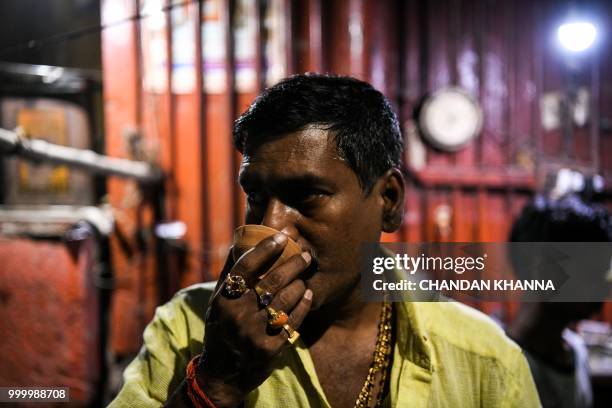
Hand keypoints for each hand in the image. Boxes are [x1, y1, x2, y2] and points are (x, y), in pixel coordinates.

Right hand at [197, 233, 312, 406]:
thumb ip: (229, 274)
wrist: (223, 373)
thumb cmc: (221, 329)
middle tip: (305, 255)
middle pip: (272, 281)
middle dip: (293, 264)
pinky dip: (304, 304)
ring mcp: (256, 333)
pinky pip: (294, 320)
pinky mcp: (271, 348)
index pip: (245, 267)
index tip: (281, 237)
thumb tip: (240, 242)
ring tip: (304, 276)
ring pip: (286, 299)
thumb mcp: (217, 302)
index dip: (264, 250)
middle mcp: (239, 315)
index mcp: (224, 300)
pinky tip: (307, 294)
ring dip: (299, 283)